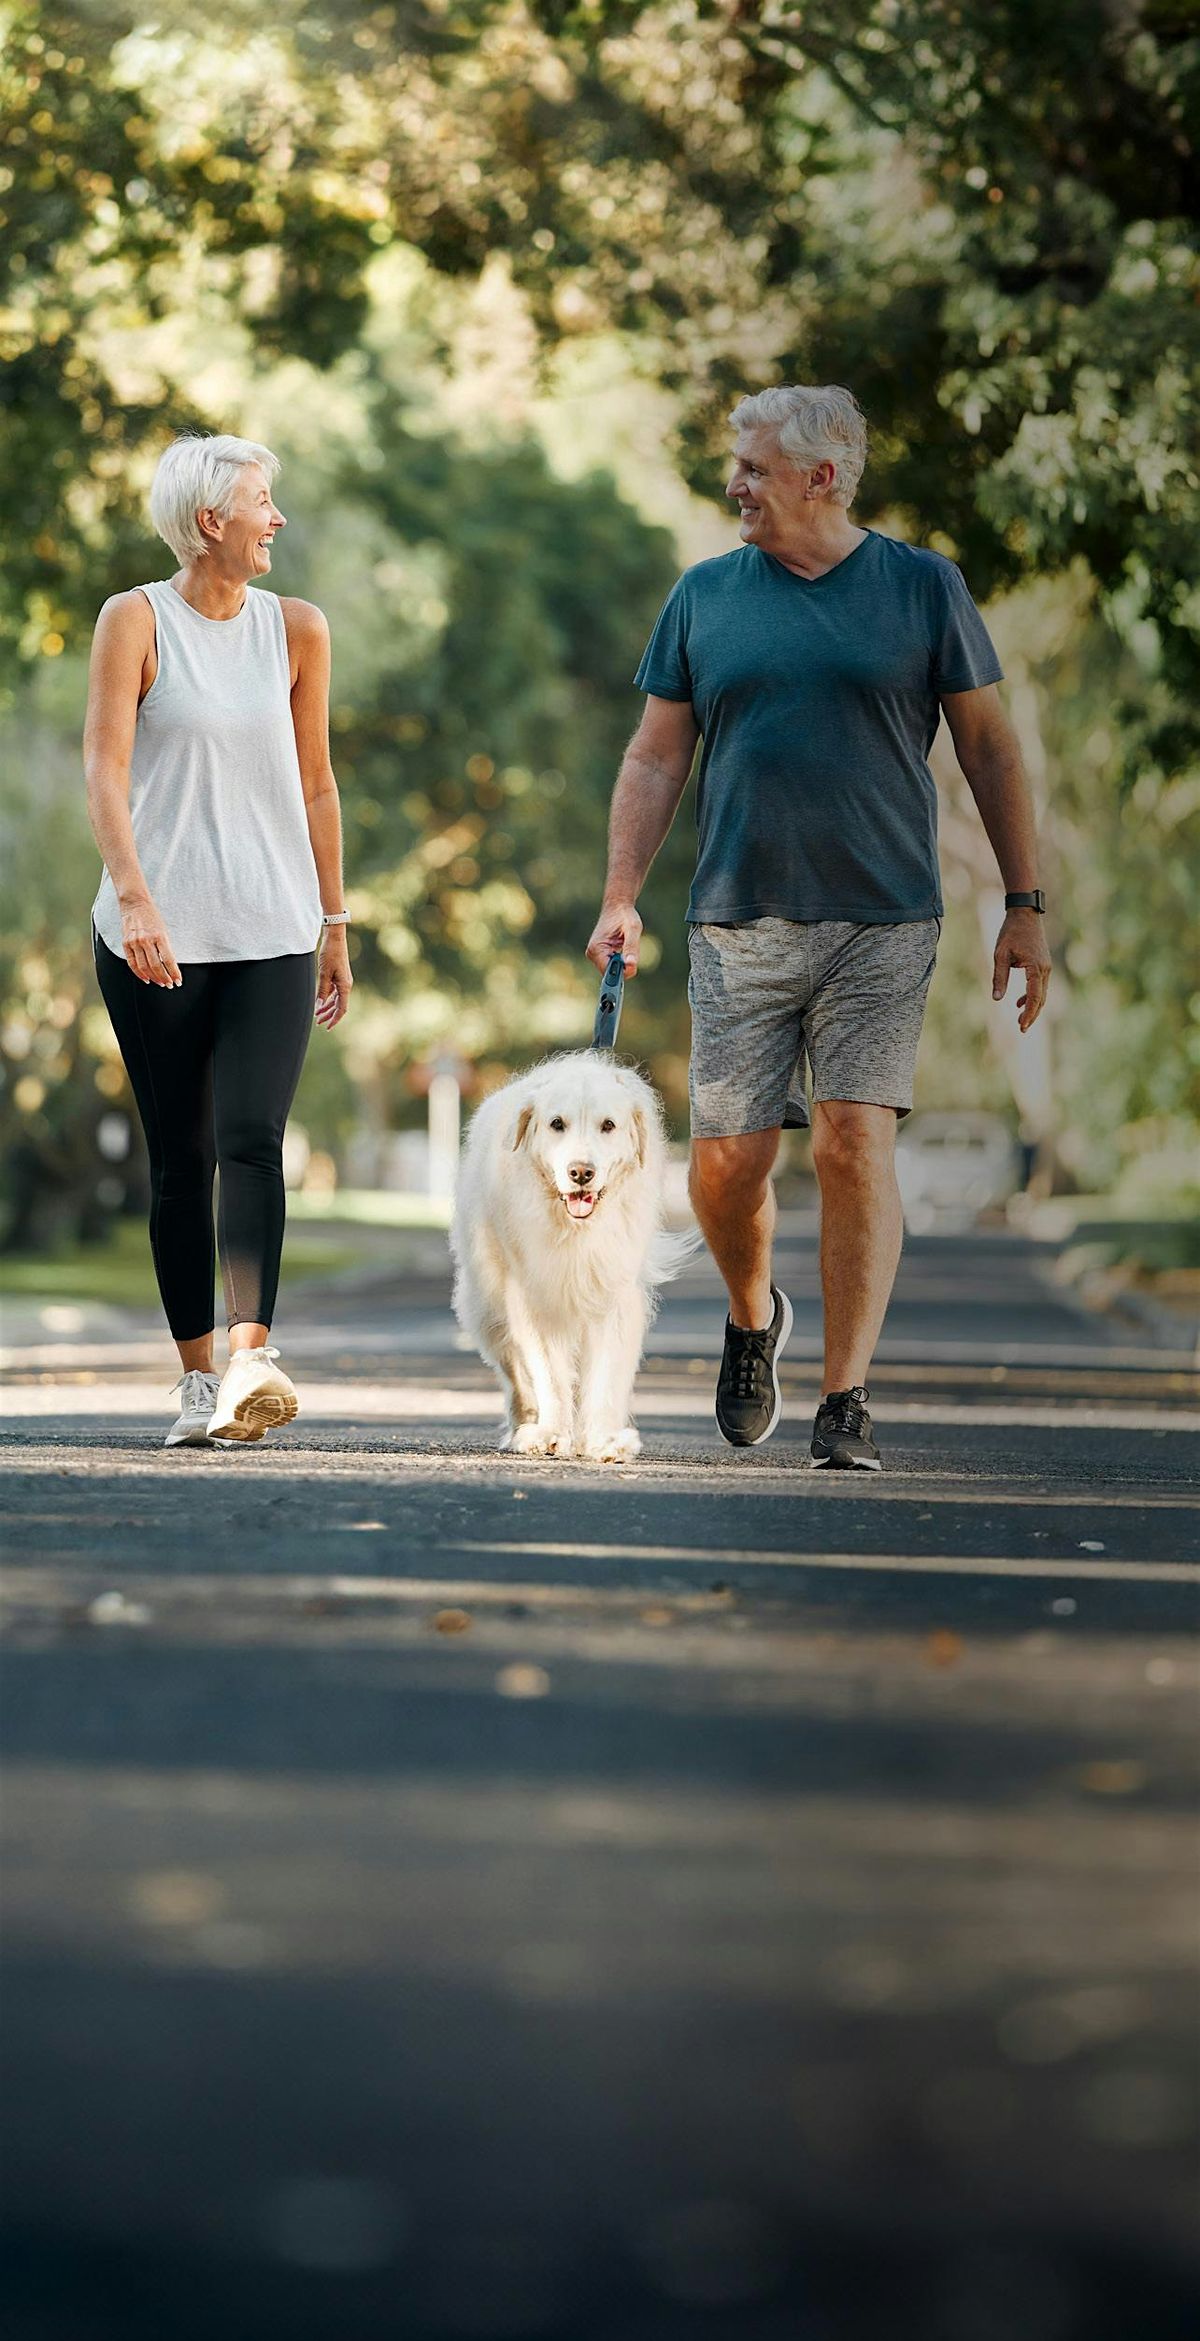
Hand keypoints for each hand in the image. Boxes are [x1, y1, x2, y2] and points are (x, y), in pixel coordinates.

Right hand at [119, 894, 180, 987]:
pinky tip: (146, 979)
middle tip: (170, 984)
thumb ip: (165, 947)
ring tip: (160, 983)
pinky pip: (132, 963)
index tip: (178, 981)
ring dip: (153, 978)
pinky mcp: (126, 943)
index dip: (174, 973)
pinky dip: (139, 973)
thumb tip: (170, 966)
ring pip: (144, 967)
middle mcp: (146, 940)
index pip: (169, 960)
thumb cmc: (152, 917)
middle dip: (164, 978)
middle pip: (156, 966)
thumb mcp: (163, 930)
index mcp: (160, 936)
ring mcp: (135, 942)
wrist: (135, 903)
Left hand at [315, 933, 352, 1028]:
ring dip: (327, 1007)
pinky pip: (334, 992)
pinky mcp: (339, 977)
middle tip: (318, 1022)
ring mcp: (343, 981)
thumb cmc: (330, 954)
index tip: (327, 1027)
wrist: (335, 938)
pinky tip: (320, 1002)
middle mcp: (346, 985)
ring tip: (318, 1015)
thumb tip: (318, 1007)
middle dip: (329, 1015)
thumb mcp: (324, 973)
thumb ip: (322, 991)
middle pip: (339, 1006)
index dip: (335, 1019)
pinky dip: (327, 998)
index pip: (342, 1009)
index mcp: (345, 986)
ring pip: (336, 999)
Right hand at [586, 900, 641, 977]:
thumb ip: (631, 947)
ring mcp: (595, 955)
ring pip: (613, 970)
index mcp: (596, 948)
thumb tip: (631, 965)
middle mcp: (592, 954)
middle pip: (612, 974)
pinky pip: (613, 965)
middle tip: (628, 946)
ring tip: (624, 944)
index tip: (632, 960)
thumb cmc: (625, 915)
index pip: (610, 973)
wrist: (617, 906)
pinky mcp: (599, 955)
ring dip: (623, 961)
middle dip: (624, 965)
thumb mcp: (633, 929)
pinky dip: (621, 959)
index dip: (624, 970)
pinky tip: (621, 946)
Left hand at [992, 909, 1050, 1032]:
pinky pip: (1039, 985)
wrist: (1025, 914)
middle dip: (1031, 1015)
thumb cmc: (1011, 932)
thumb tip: (996, 999)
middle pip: (1041, 999)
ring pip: (1042, 994)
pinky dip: (1031, 996)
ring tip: (1020, 1021)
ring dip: (1032, 1007)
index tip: (1021, 1026)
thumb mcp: (1000, 955)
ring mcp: (1046, 967)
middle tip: (1021, 1030)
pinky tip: (1018, 1003)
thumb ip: (999, 977)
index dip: (1028, 1013)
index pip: (1034, 997)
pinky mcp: (1043, 964)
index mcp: (1036, 968)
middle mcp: (1045, 969)